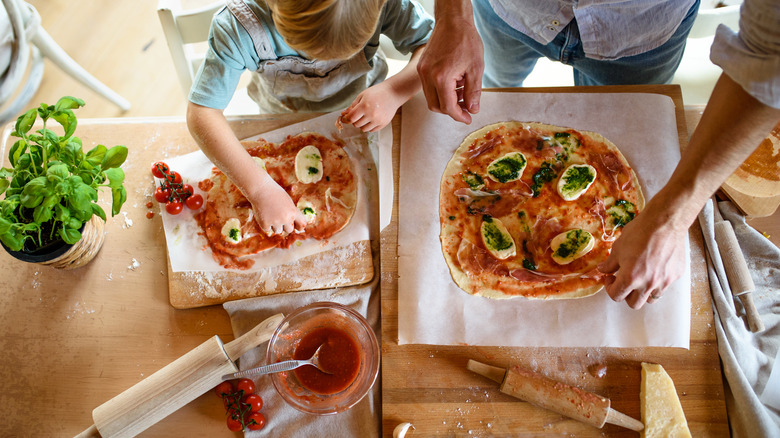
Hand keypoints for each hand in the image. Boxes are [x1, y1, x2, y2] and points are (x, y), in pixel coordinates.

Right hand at [247, 178, 306, 235]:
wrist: (260, 189)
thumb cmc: (275, 194)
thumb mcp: (288, 202)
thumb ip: (292, 213)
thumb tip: (295, 227)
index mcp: (293, 212)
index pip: (302, 224)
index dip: (299, 227)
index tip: (297, 228)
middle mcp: (286, 218)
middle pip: (289, 230)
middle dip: (285, 225)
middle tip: (278, 216)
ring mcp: (275, 222)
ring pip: (278, 231)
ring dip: (274, 225)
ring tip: (270, 213)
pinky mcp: (265, 224)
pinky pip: (267, 229)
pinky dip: (265, 223)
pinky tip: (263, 214)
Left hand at [341, 83, 400, 131]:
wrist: (393, 93)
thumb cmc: (376, 92)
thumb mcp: (362, 96)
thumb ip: (352, 106)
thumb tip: (343, 114)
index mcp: (364, 106)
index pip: (351, 118)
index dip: (346, 119)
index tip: (345, 118)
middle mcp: (371, 114)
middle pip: (356, 124)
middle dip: (355, 120)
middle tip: (358, 114)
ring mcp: (378, 120)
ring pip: (364, 129)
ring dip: (362, 124)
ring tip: (365, 116)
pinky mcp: (383, 123)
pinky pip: (372, 130)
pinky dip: (369, 126)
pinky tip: (372, 119)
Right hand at [416, 2, 483, 123]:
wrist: (453, 21)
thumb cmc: (466, 41)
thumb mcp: (476, 68)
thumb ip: (474, 92)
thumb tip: (472, 109)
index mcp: (441, 78)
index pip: (448, 107)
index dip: (459, 116)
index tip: (468, 118)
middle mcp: (428, 76)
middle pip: (436, 106)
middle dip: (451, 110)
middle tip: (466, 108)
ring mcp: (422, 71)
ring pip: (431, 98)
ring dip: (446, 101)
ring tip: (462, 93)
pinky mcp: (421, 67)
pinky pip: (428, 87)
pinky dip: (440, 91)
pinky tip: (454, 83)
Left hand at [598, 212, 686, 308]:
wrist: (665, 222)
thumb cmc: (640, 232)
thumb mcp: (618, 247)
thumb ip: (610, 263)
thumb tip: (603, 270)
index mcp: (630, 278)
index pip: (616, 296)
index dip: (609, 288)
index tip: (610, 278)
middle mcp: (648, 284)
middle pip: (634, 304)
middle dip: (626, 295)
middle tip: (624, 281)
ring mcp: (664, 281)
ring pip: (651, 298)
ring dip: (643, 292)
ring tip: (640, 277)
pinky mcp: (675, 275)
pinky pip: (664, 286)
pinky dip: (657, 282)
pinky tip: (654, 267)